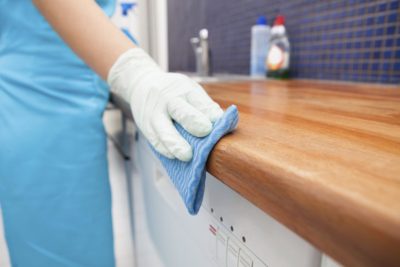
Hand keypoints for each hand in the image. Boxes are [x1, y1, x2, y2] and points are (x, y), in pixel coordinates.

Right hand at [108, 48, 222, 160]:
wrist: (141, 84)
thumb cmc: (174, 92)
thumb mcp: (189, 89)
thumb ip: (205, 107)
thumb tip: (227, 125)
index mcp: (184, 89)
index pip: (199, 101)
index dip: (210, 112)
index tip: (221, 121)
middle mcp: (168, 100)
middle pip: (180, 111)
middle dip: (193, 121)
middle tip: (205, 131)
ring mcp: (155, 115)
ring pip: (164, 131)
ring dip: (176, 144)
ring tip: (187, 156)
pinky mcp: (146, 128)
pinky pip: (155, 141)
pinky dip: (165, 149)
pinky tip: (174, 156)